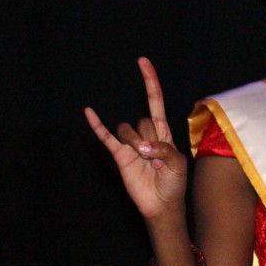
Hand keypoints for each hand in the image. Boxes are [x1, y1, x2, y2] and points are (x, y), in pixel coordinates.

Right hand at [85, 57, 187, 218]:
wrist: (161, 203)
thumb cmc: (174, 182)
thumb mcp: (177, 164)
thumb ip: (163, 150)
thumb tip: (141, 147)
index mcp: (163, 132)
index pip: (155, 100)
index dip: (150, 82)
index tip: (143, 62)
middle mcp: (146, 134)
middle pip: (143, 120)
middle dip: (151, 138)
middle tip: (156, 159)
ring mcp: (131, 144)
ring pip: (127, 130)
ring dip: (135, 143)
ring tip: (144, 162)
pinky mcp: (119, 156)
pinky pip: (106, 137)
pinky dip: (97, 125)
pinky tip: (88, 111)